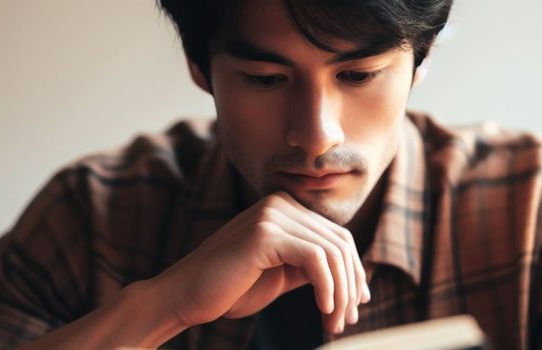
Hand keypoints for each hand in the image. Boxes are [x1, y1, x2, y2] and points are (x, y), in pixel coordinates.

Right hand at [152, 191, 370, 333]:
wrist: (185, 297)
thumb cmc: (231, 289)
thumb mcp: (282, 274)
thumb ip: (313, 267)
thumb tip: (356, 280)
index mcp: (285, 208)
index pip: (337, 236)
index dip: (353, 272)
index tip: (356, 305)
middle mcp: (280, 203)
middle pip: (339, 243)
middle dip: (349, 285)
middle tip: (347, 321)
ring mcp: (272, 214)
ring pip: (331, 252)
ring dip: (339, 293)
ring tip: (335, 323)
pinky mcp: (264, 233)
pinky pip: (315, 259)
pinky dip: (326, 287)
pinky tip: (323, 310)